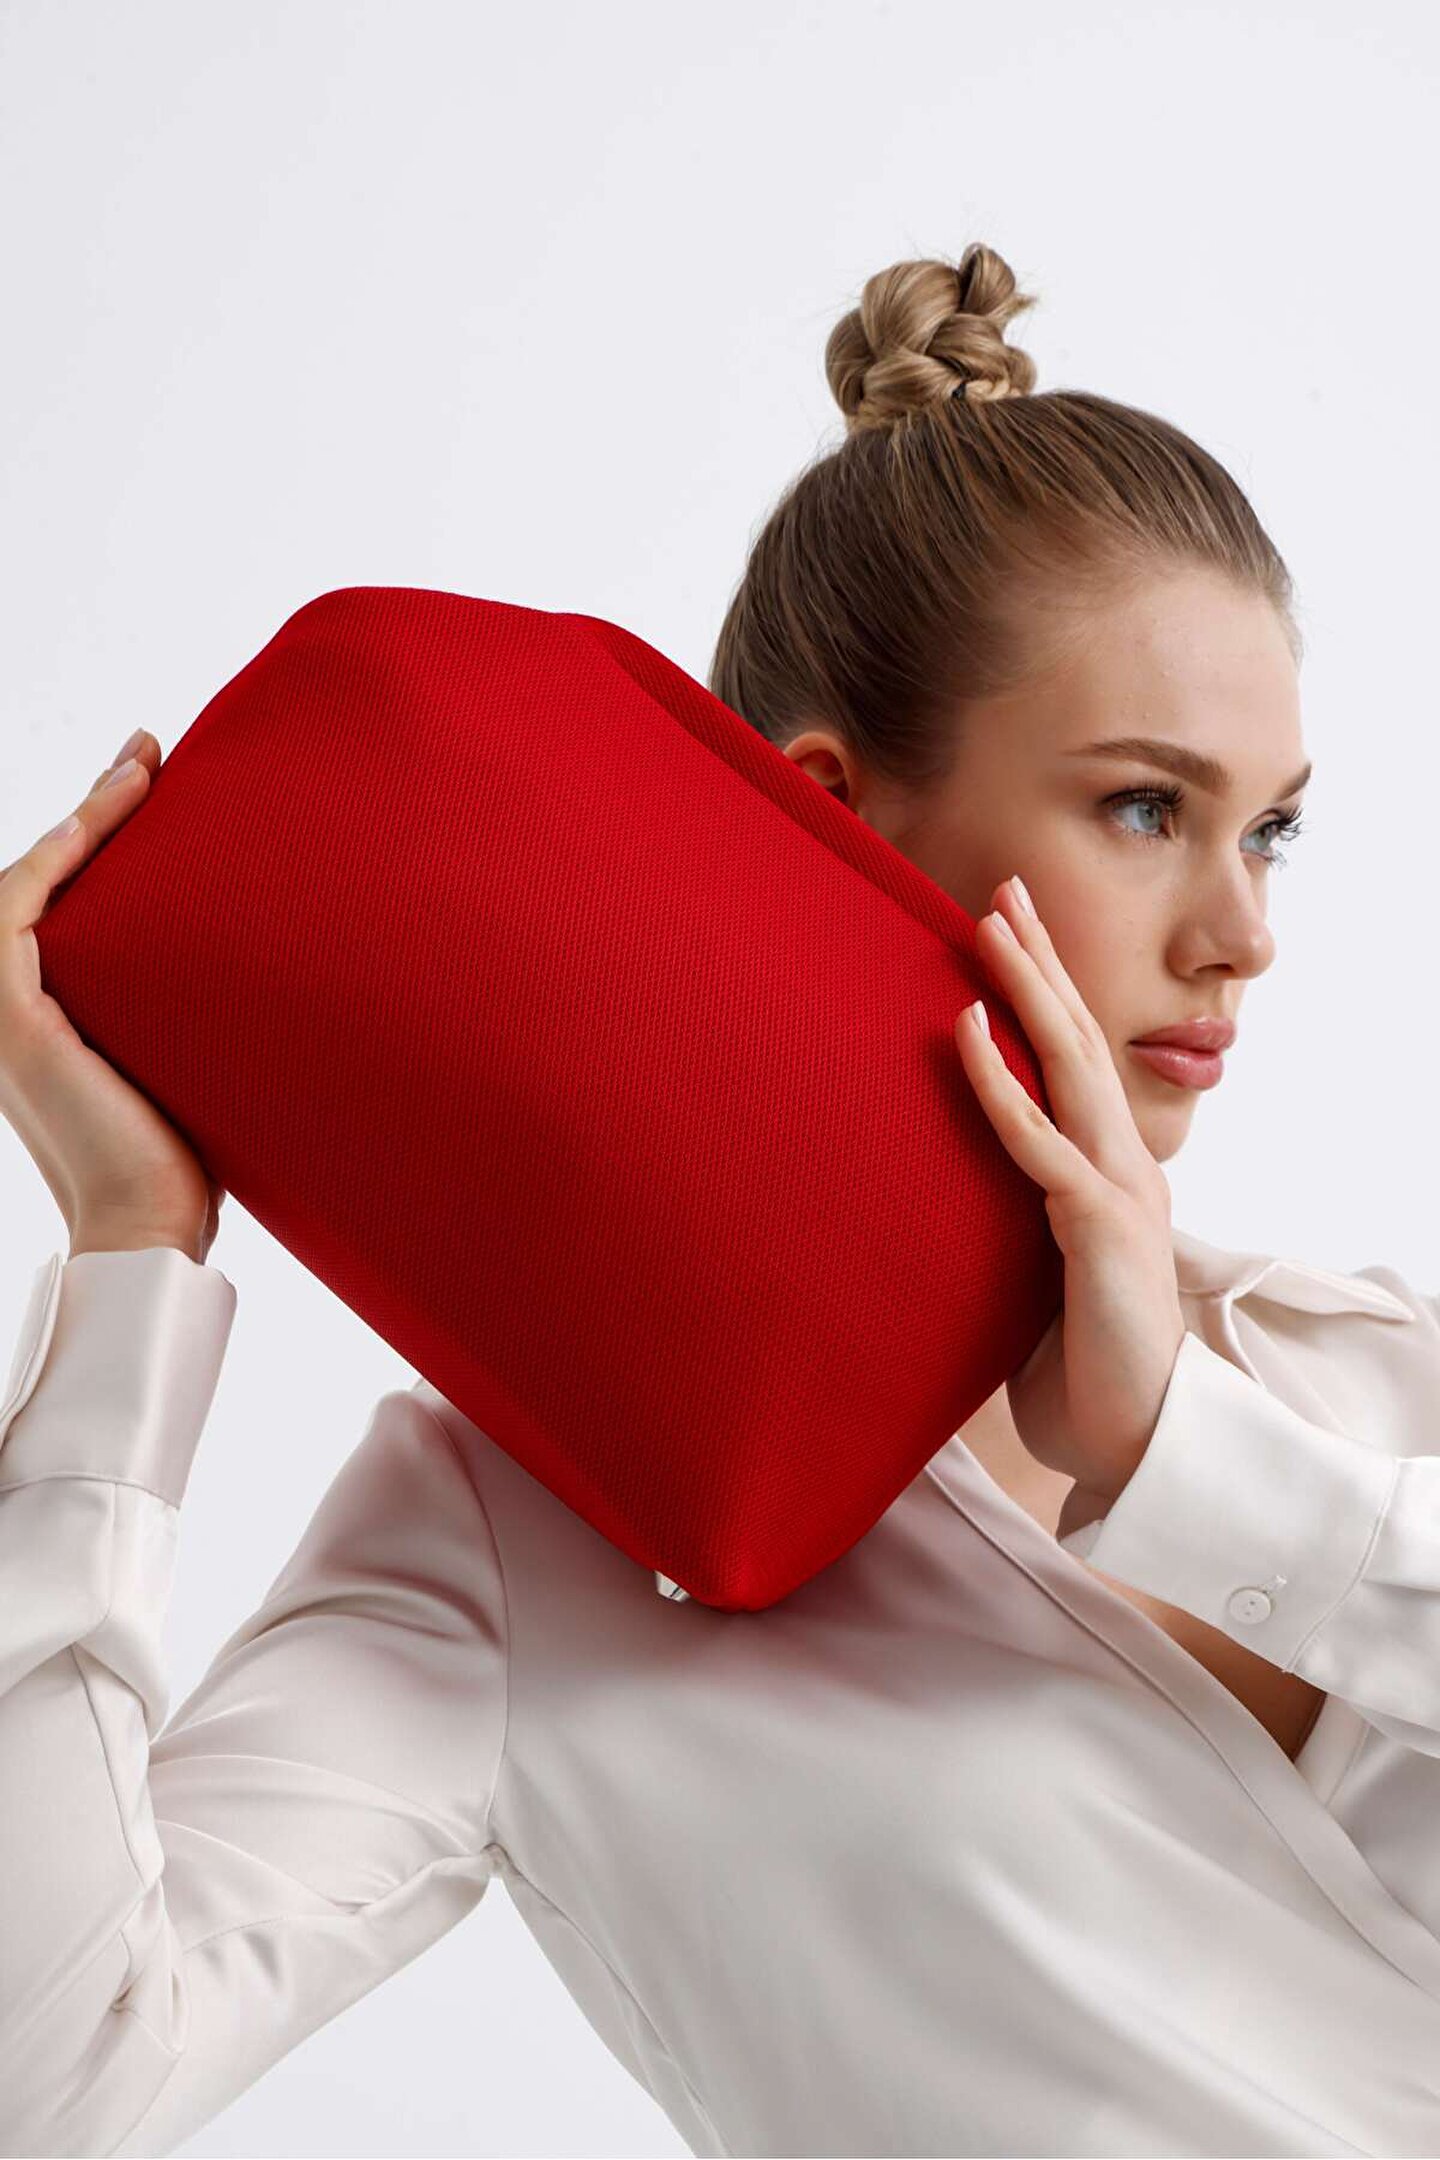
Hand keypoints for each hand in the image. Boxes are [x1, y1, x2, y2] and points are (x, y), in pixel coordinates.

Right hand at [0, 732, 225, 1263]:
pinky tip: (100, 819)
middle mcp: (21, 1006)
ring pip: (30, 883)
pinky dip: (52, 861)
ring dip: (80, 818)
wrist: (158, 1227)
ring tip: (138, 766)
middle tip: (150, 752)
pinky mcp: (10, 1017)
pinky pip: (16, 914)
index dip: (105, 835)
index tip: (159, 780)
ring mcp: (6, 1011)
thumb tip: (279, 958)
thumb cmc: (192, 1160)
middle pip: (50, 879)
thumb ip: (200, 1006)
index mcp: (60, 1012)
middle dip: (98, 808)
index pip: (73, 902)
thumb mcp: (195, 1058)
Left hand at [953, 876, 1185, 1540]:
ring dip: (1029, 989)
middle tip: (1005, 889)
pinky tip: (967, 1031)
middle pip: (1081, 1038)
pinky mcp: (1098, 1228)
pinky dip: (1000, 1083)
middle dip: (1042, 960)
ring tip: (991, 923)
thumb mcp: (1041, 1274)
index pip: (1077, 1060)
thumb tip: (953, 1197)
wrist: (1135, 1440)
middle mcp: (1125, 1166)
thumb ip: (1018, 1224)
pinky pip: (1039, 1143)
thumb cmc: (1083, 1366)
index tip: (1010, 930)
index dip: (1047, 991)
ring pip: (1071, 1066)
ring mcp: (1118, 1190)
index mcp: (1112, 1172)